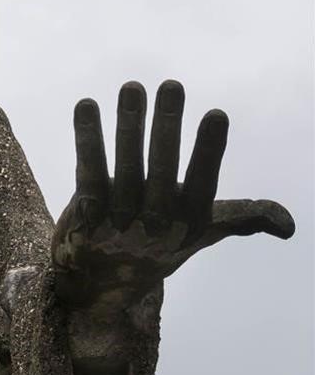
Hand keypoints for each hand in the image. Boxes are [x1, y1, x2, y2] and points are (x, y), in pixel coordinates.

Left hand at [52, 80, 293, 311]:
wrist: (100, 288)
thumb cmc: (156, 247)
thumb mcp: (200, 234)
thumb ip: (240, 219)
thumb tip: (289, 225)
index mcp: (187, 223)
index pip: (202, 184)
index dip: (208, 151)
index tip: (217, 114)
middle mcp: (153, 223)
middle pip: (161, 170)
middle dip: (166, 128)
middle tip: (171, 86)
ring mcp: (117, 220)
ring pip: (124, 167)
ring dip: (127, 126)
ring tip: (132, 87)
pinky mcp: (85, 215)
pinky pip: (89, 172)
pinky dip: (87, 139)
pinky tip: (86, 106)